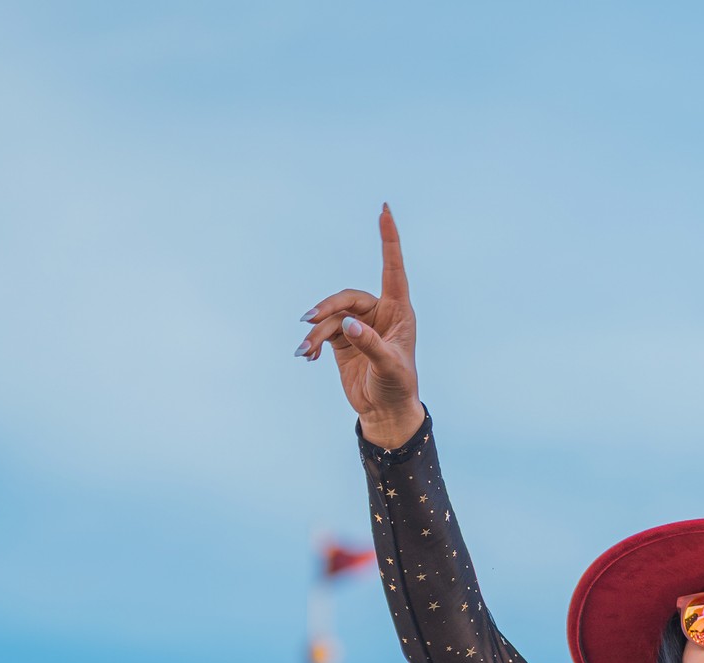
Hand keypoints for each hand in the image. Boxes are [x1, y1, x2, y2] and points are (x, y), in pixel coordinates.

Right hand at [297, 204, 424, 448]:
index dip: (388, 239)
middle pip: (347, 298)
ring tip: (304, 350)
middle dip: (327, 309)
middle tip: (310, 323)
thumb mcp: (389, 367)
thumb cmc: (397, 387)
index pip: (392, 269)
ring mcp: (359, 325)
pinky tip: (306, 355)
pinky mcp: (343, 340)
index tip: (384, 210)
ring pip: (331, 318)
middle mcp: (378, 313)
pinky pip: (323, 332)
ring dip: (316, 333)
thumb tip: (347, 325)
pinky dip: (313, 342)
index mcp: (399, 311)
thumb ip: (370, 345)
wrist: (386, 412)